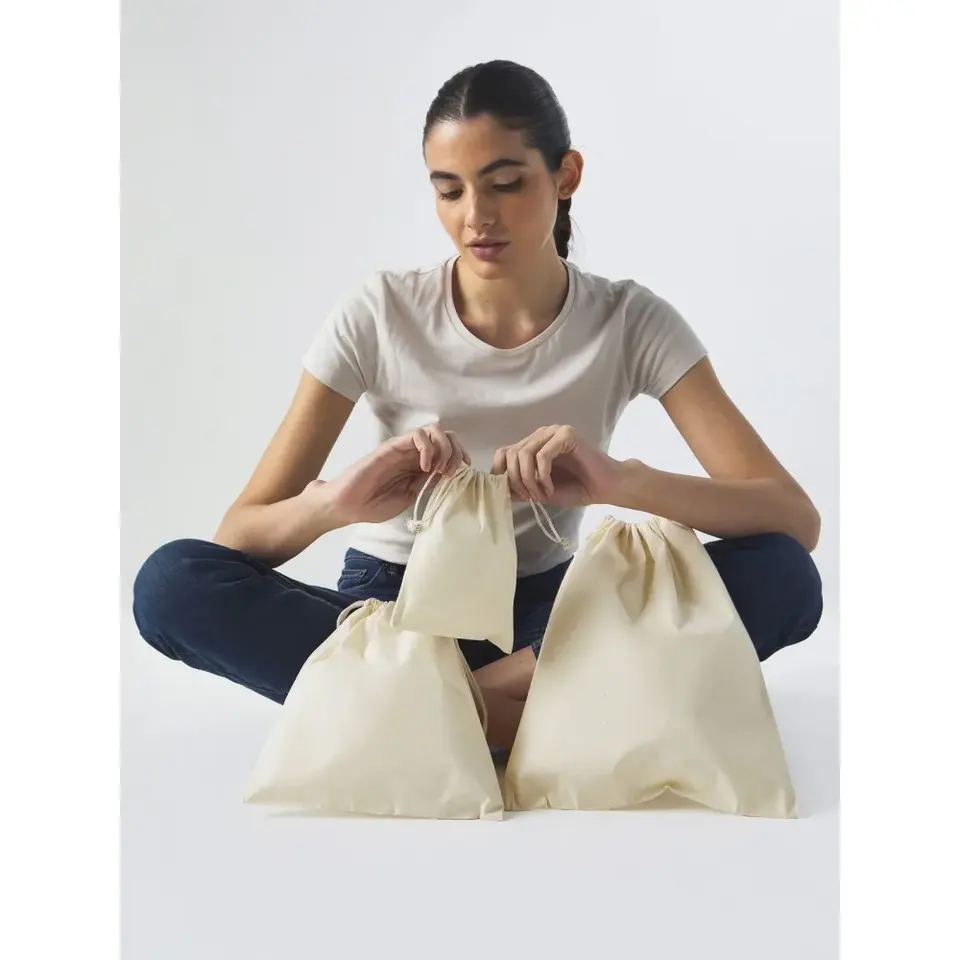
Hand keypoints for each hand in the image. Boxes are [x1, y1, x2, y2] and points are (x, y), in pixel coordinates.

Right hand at [311, 422, 469, 525]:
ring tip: (438, 469)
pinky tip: (424, 467)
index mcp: (421, 467)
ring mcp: (404, 448)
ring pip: (435, 430)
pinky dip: (428, 448)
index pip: (450, 450)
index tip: (462, 476)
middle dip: (456, 451)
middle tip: (451, 472)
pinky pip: (417, 435)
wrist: (348, 505)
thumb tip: (448, 475)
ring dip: (444, 448)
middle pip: (447, 436)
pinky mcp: (392, 446)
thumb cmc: (374, 505)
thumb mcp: (410, 497)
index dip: (461, 458)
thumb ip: (428, 484)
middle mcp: (415, 454)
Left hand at [492, 425, 624, 507]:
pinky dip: (542, 476)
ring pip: (524, 454)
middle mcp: (540, 435)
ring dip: (529, 480)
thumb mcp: (540, 491)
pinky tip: (550, 488)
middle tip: (530, 498)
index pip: (503, 453)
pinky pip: (542, 455)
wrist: (605, 488)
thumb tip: (497, 489)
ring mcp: (554, 432)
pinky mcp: (566, 435)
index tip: (514, 494)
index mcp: (533, 445)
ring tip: (542, 494)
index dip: (502, 474)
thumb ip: (520, 487)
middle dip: (517, 481)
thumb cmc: (576, 489)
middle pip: (511, 454)